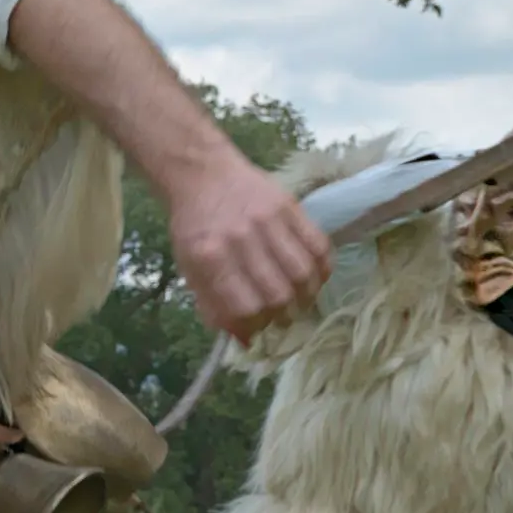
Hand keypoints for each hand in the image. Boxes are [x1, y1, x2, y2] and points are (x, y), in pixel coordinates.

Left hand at [168, 154, 330, 340]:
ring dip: (306, 297)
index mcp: (209, 255)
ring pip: (302, 273)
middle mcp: (241, 239)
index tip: (257, 330)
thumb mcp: (189, 265)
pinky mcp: (291, 206)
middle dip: (283, 316)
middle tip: (281, 318)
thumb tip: (241, 339)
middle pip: (278, 294)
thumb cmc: (194, 225)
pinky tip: (315, 278)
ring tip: (300, 302)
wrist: (202, 174)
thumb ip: (211, 304)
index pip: (244, 306)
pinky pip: (319, 245)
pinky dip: (323, 269)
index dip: (255, 326)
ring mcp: (268, 220)